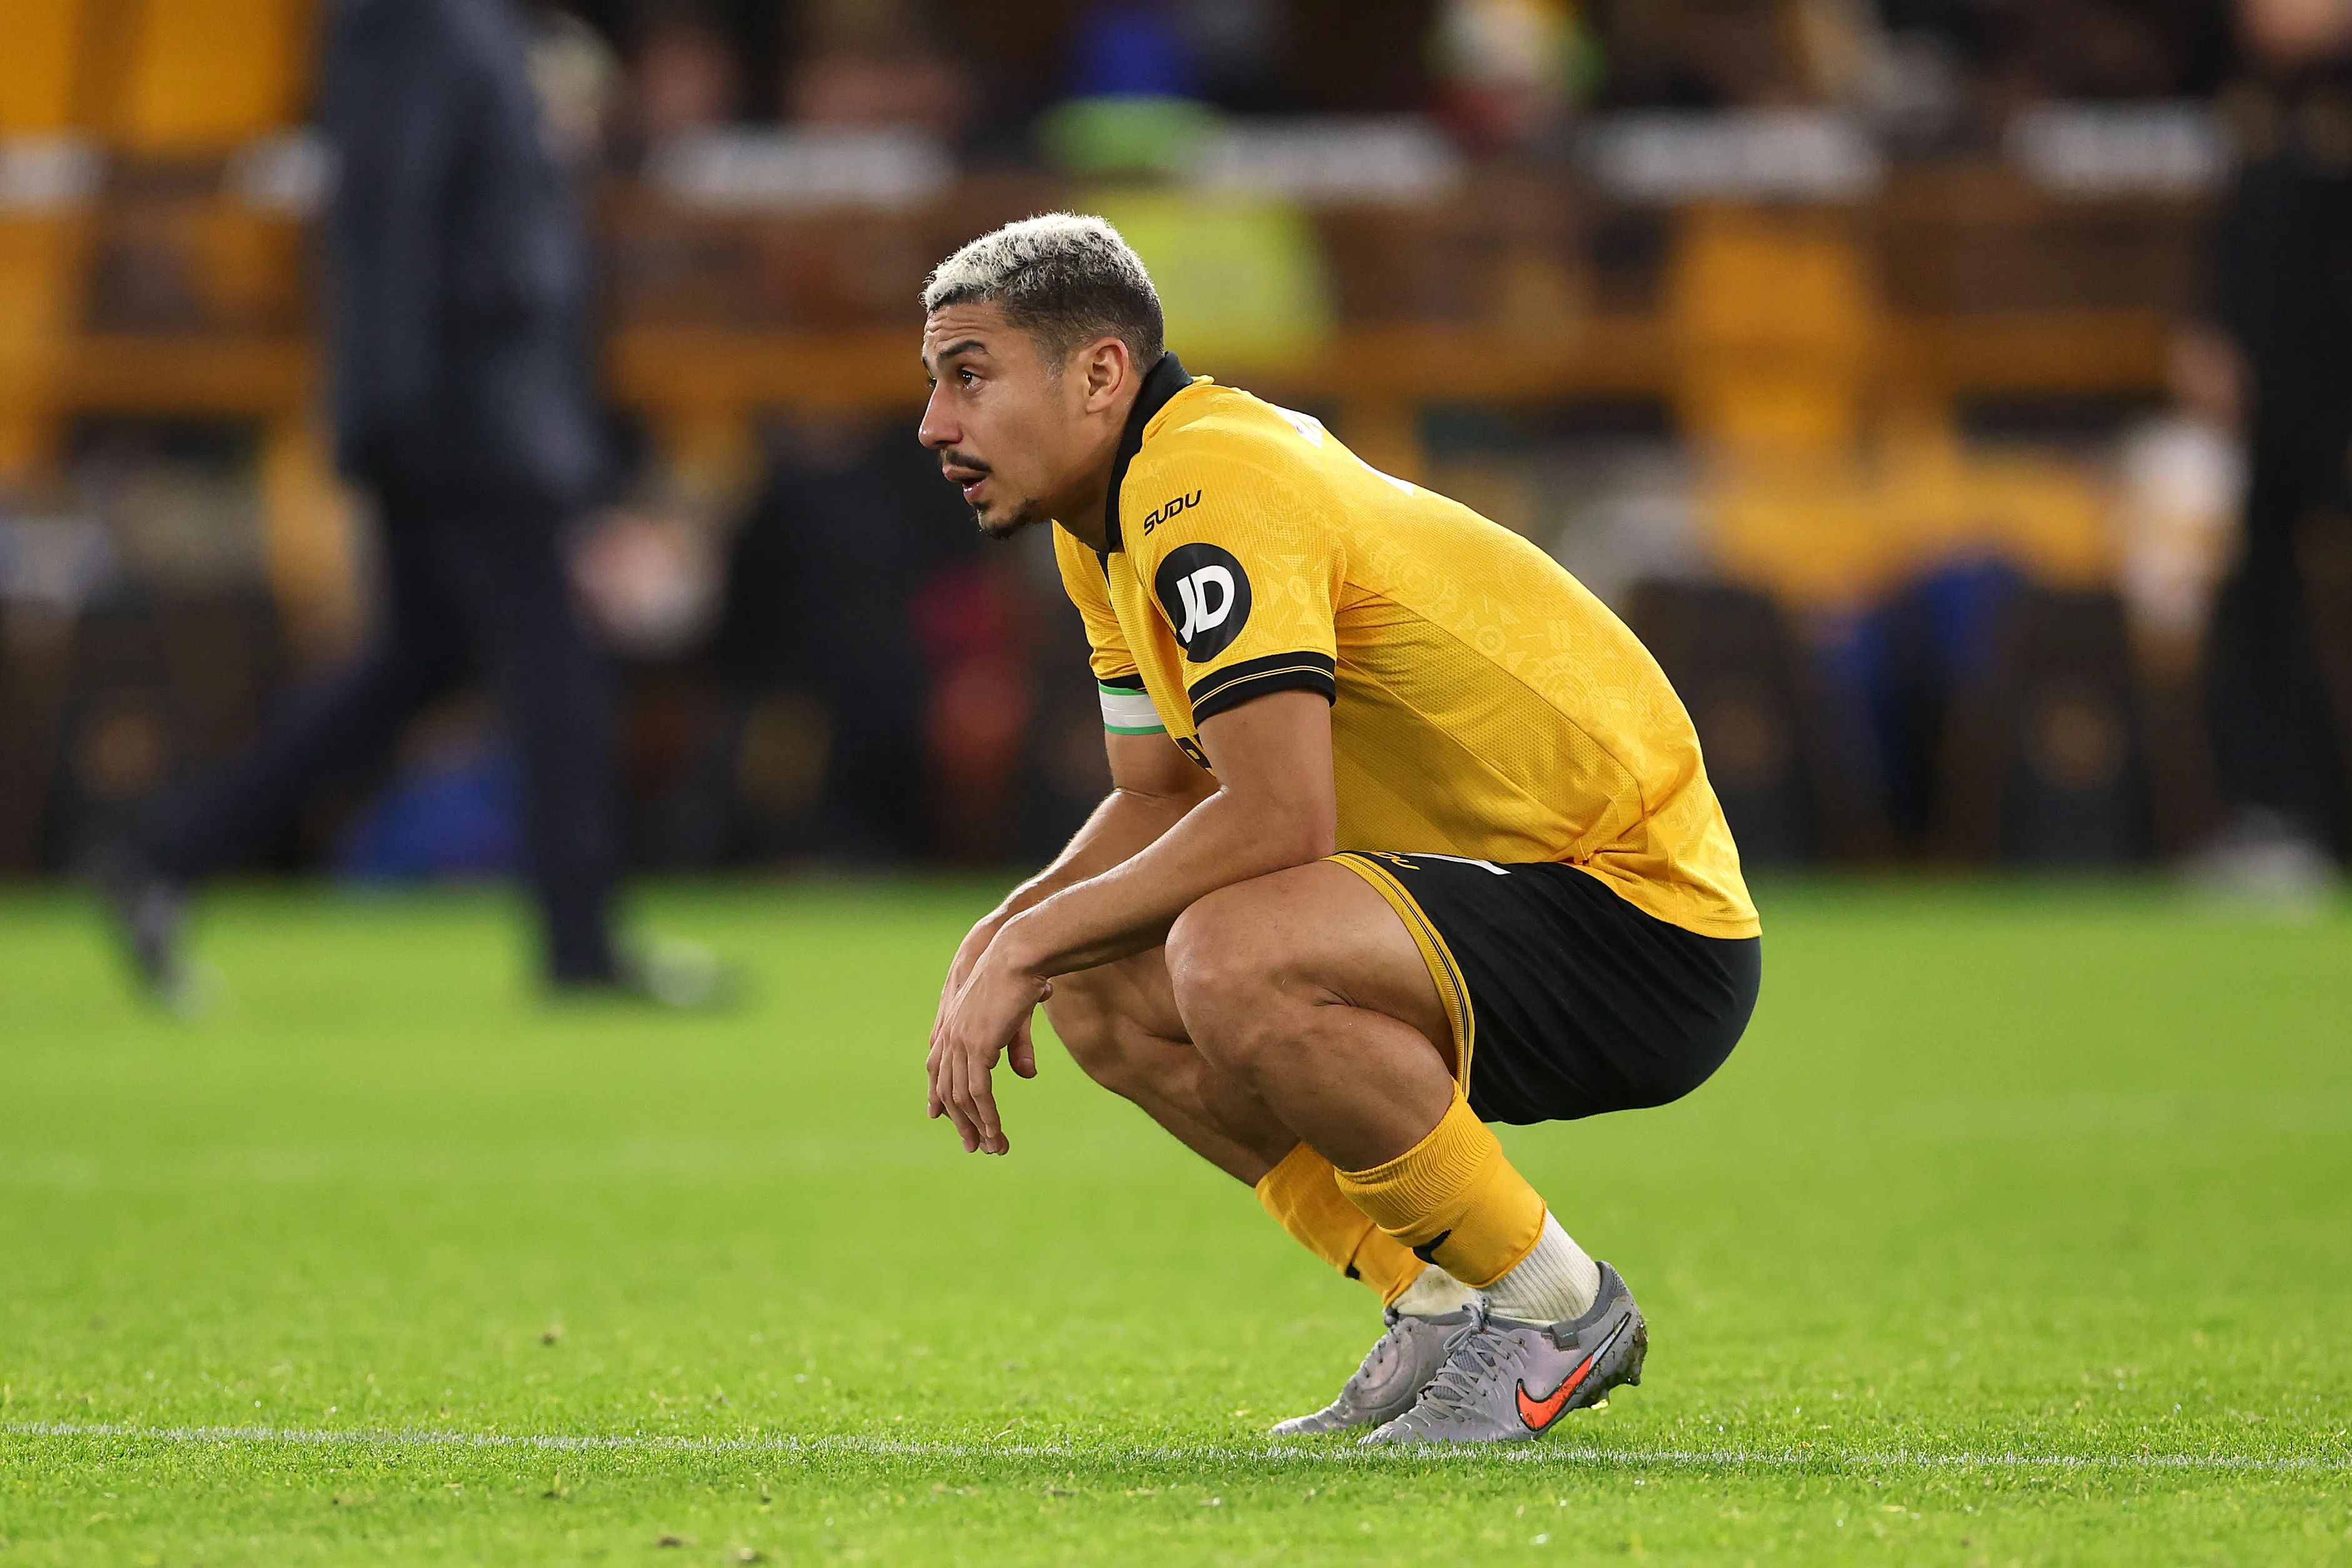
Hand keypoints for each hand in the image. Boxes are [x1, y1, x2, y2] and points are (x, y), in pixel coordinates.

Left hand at [926, 939, 1049, 1153]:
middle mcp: (951, 1034)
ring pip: (962, 1097)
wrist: (1018, 953)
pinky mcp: (977, 1046)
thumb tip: (1026, 1076)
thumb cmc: (1020, 975)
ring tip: (993, 1148)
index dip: (939, 1095)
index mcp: (953, 1022)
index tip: (941, 1119)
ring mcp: (961, 1041)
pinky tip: (996, 1133)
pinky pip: (979, 1092)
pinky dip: (987, 1117)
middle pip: (947, 1089)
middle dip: (961, 1122)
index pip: (938, 1068)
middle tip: (975, 1147)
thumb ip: (1016, 1047)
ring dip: (978, 1126)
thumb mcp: (1015, 1017)